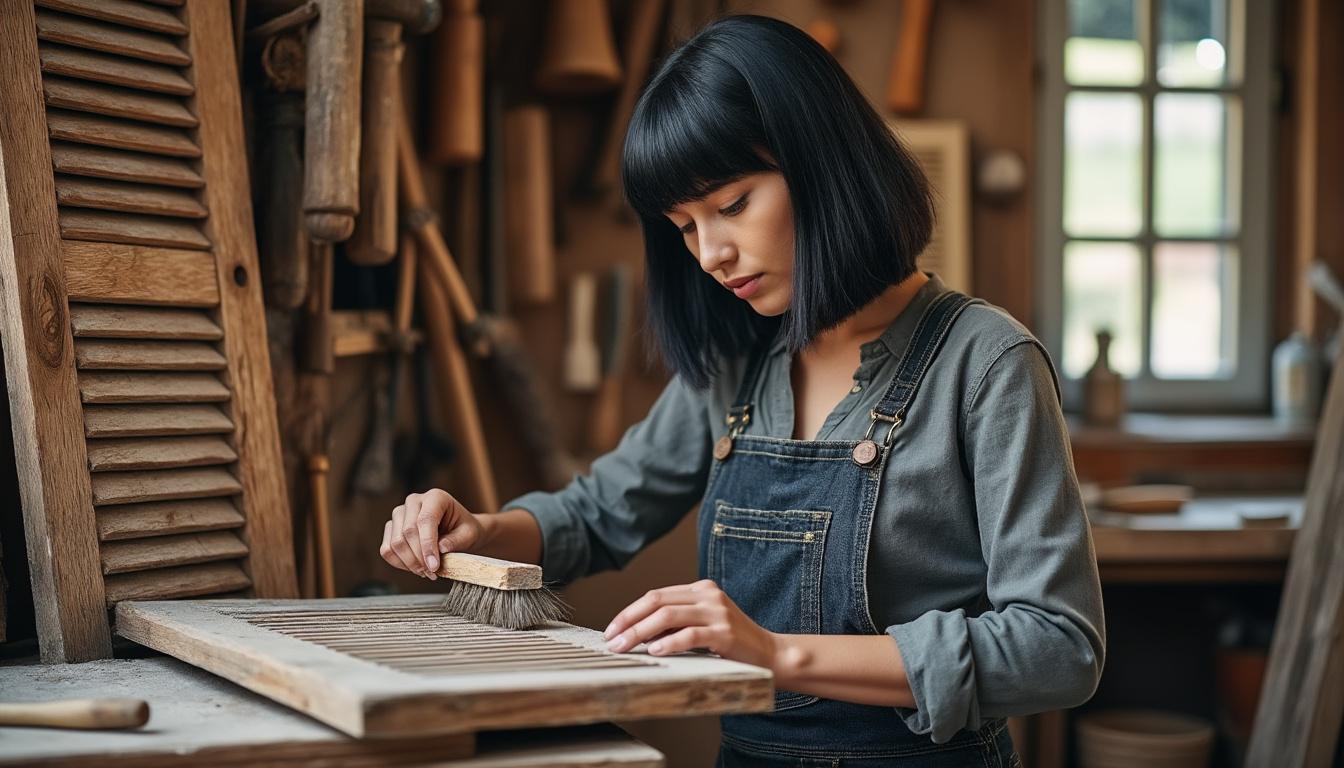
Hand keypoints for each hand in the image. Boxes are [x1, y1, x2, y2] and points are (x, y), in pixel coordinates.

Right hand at [379, 489, 484, 578]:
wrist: (458, 530)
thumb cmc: (464, 529)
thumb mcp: (469, 534)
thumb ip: (456, 540)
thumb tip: (440, 549)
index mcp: (435, 497)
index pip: (425, 520)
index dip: (428, 545)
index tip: (434, 566)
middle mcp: (414, 501)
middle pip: (408, 532)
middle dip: (419, 558)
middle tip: (432, 573)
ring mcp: (400, 513)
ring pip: (396, 542)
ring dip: (409, 563)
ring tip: (426, 572)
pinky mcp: (391, 527)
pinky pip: (387, 549)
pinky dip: (399, 563)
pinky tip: (414, 568)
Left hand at [601, 580, 777, 669]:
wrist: (770, 655)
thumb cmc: (732, 644)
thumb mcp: (702, 625)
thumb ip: (675, 623)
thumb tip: (635, 632)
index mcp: (701, 589)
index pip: (656, 595)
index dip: (629, 611)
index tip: (612, 629)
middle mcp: (708, 595)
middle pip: (657, 601)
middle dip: (629, 621)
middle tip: (611, 640)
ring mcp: (718, 612)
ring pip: (668, 616)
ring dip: (640, 632)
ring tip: (624, 647)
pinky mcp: (725, 632)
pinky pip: (689, 635)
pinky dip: (668, 642)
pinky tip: (655, 651)